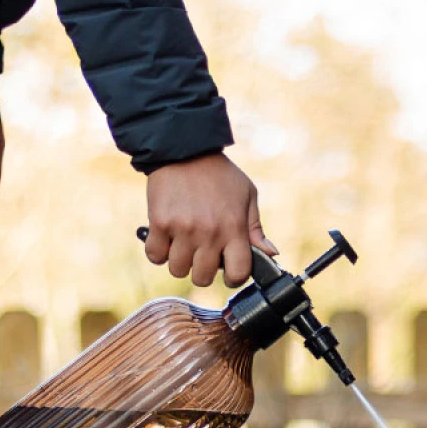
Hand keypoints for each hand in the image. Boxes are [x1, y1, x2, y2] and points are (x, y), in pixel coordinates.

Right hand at [144, 153, 277, 287]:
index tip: (228, 271)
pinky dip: (158, 251)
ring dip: (179, 261)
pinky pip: (155, 256)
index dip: (234, 278)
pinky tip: (166, 238)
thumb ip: (256, 229)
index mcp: (234, 227)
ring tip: (182, 244)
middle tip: (201, 255)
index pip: (238, 272)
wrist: (184, 149)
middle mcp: (209, 232)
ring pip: (178, 270)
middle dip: (202, 271)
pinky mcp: (160, 223)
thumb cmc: (219, 175)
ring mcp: (183, 229)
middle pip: (203, 278)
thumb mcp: (246, 196)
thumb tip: (271, 254)